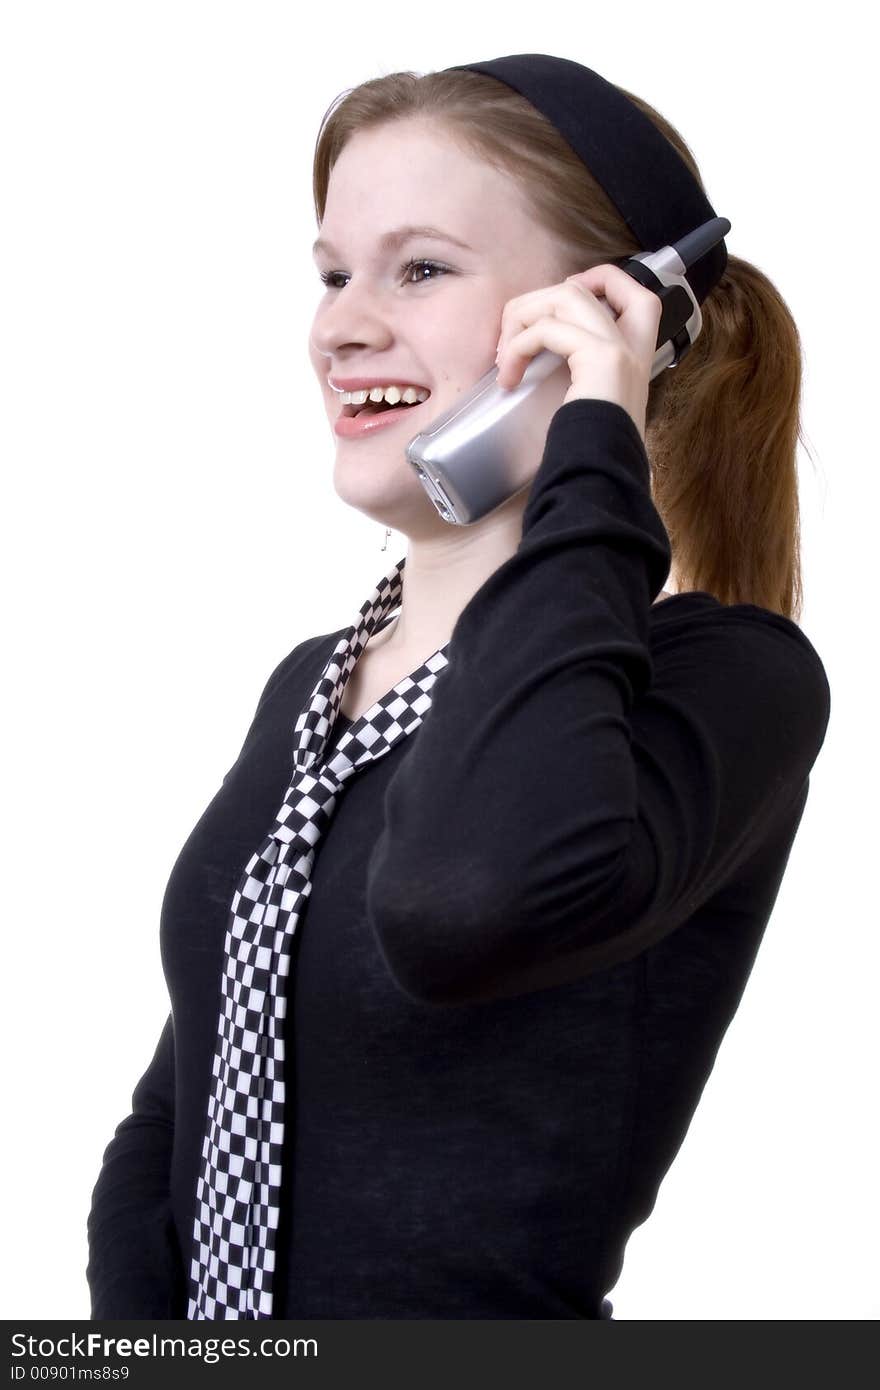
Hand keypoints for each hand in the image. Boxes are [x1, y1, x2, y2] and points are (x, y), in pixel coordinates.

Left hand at [494, 264, 662, 444]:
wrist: (602, 478)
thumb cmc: (589, 450)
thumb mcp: (589, 403)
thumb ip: (579, 371)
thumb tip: (537, 346)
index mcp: (637, 357)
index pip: (637, 293)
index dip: (598, 281)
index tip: (559, 305)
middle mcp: (635, 347)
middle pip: (584, 287)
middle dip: (534, 303)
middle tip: (508, 341)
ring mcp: (622, 349)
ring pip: (566, 295)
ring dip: (522, 319)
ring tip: (504, 359)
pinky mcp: (603, 358)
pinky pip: (548, 329)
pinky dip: (518, 346)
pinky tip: (509, 376)